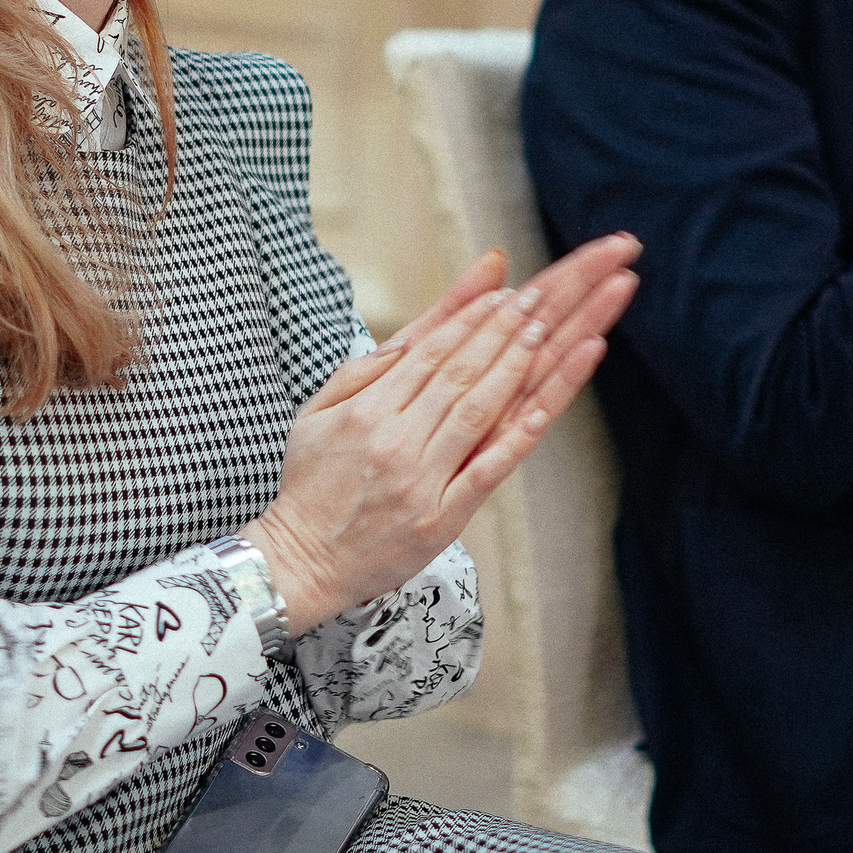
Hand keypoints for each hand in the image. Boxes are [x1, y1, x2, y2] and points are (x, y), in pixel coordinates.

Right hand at [242, 233, 640, 628]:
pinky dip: (520, 434)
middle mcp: (395, 438)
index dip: (473, 317)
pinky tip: (547, 404)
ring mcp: (421, 479)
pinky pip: (487, 470)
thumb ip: (369, 367)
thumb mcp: (320, 411)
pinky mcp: (441, 519)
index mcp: (367, 409)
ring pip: (478, 410)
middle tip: (547, 292)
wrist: (300, 562)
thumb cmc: (313, 483)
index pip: (429, 351)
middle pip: (461, 370)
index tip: (510, 290)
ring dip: (518, 363)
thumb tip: (416, 331)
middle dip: (507, 326)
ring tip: (551, 326)